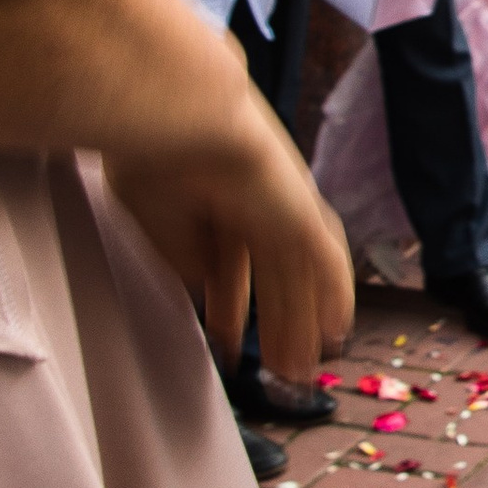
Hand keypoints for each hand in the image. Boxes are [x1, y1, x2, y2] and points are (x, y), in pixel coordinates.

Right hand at [108, 89, 354, 384]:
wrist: (177, 114)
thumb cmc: (150, 155)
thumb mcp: (157, 223)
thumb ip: (186, 258)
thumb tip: (207, 288)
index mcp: (212, 204)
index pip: (230, 267)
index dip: (231, 307)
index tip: (227, 344)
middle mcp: (252, 205)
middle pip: (274, 279)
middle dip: (275, 326)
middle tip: (278, 371)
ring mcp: (281, 207)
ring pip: (299, 279)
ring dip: (301, 327)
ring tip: (300, 373)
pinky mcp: (302, 211)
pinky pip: (327, 261)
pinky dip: (334, 295)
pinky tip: (337, 330)